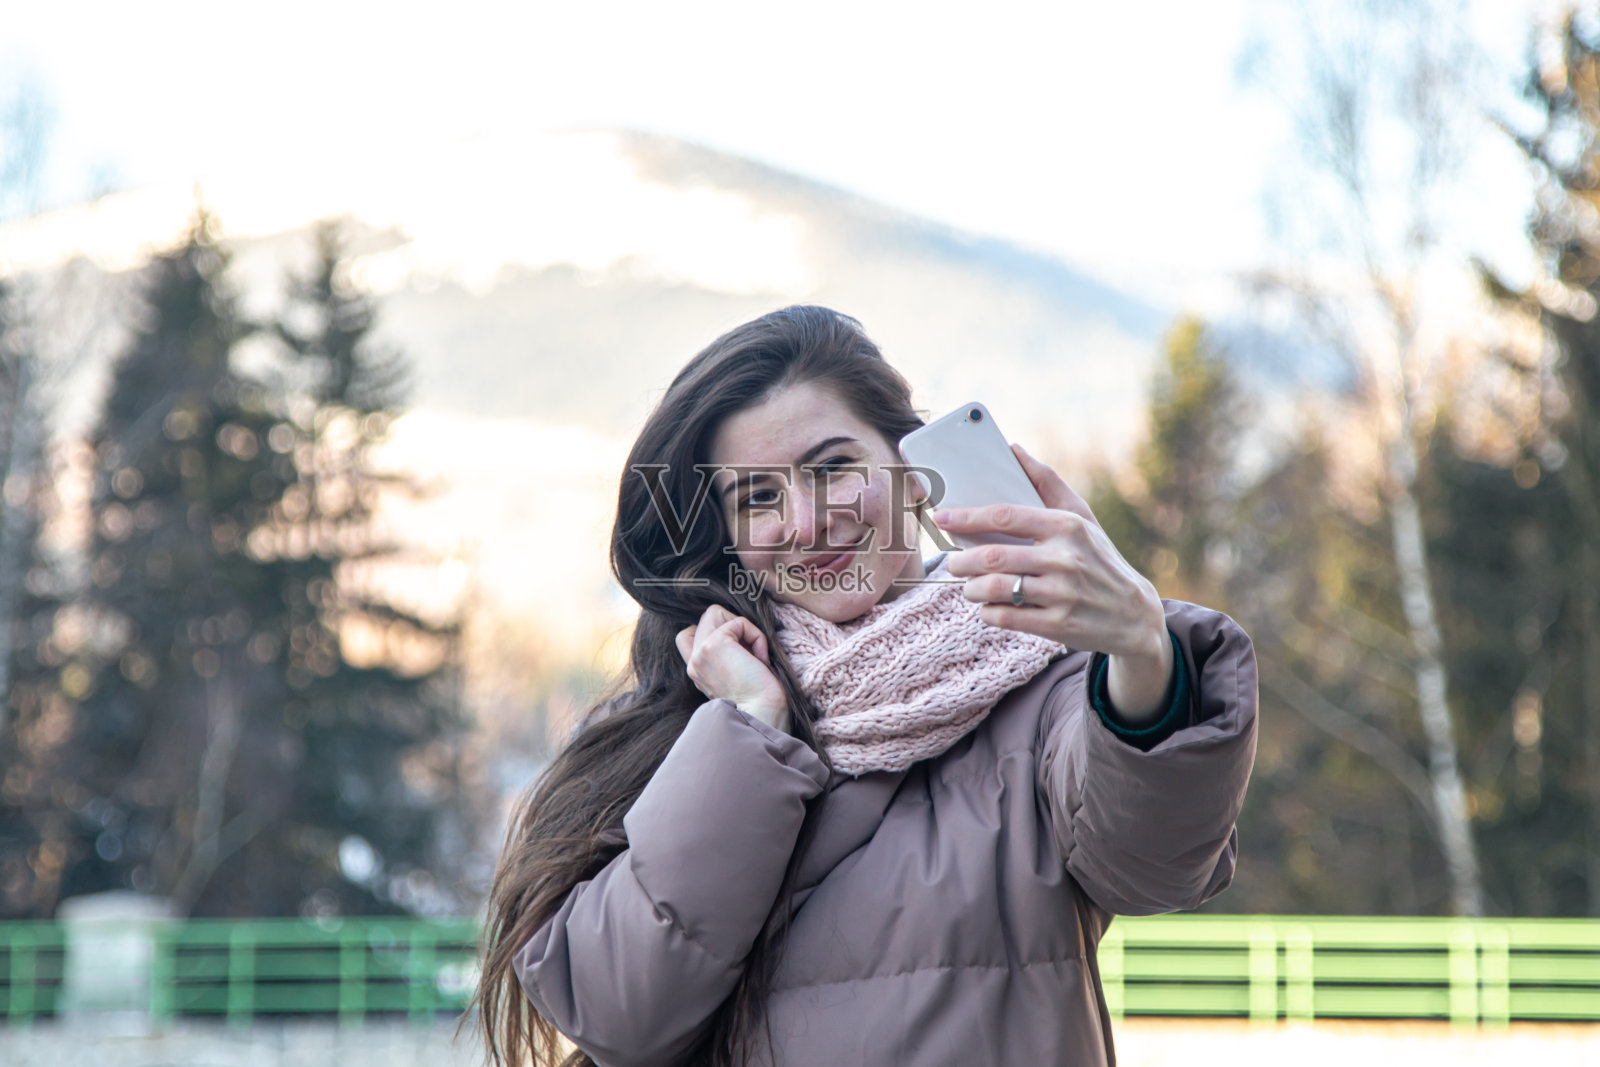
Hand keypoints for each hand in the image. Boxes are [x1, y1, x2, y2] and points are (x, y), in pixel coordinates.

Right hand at [674, 605, 789, 731]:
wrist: (763, 716)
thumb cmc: (760, 701)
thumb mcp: (736, 675)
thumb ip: (727, 655)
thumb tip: (738, 629)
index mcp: (697, 671)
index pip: (687, 635)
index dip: (715, 631)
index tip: (740, 652)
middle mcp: (694, 662)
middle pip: (706, 618)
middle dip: (732, 626)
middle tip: (749, 653)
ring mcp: (700, 653)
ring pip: (715, 612)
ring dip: (742, 627)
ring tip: (753, 654)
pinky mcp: (714, 644)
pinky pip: (739, 622)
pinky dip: (756, 636)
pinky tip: (759, 660)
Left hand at [935, 443, 1173, 720]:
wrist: (1133, 614)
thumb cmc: (1098, 558)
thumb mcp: (1082, 517)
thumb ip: (1047, 483)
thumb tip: (1014, 449)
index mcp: (1067, 526)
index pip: (1005, 516)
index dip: (967, 517)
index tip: (941, 518)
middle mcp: (1065, 558)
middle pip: (992, 556)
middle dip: (961, 560)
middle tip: (952, 562)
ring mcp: (1063, 593)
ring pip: (994, 589)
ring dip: (970, 588)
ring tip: (968, 586)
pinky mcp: (1059, 625)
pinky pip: (1005, 617)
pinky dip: (987, 611)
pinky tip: (988, 606)